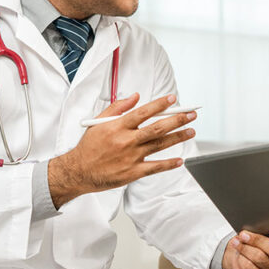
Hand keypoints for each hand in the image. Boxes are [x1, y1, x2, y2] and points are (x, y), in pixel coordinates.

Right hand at [48, 93, 195, 207]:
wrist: (78, 172)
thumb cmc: (89, 147)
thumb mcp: (98, 122)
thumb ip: (117, 108)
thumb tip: (135, 96)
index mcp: (117, 127)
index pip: (143, 112)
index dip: (159, 105)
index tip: (173, 99)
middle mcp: (126, 141)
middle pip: (157, 128)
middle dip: (177, 120)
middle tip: (190, 115)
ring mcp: (131, 157)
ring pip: (159, 145)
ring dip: (178, 137)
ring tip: (191, 131)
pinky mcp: (133, 172)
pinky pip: (155, 167)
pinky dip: (169, 164)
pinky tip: (180, 160)